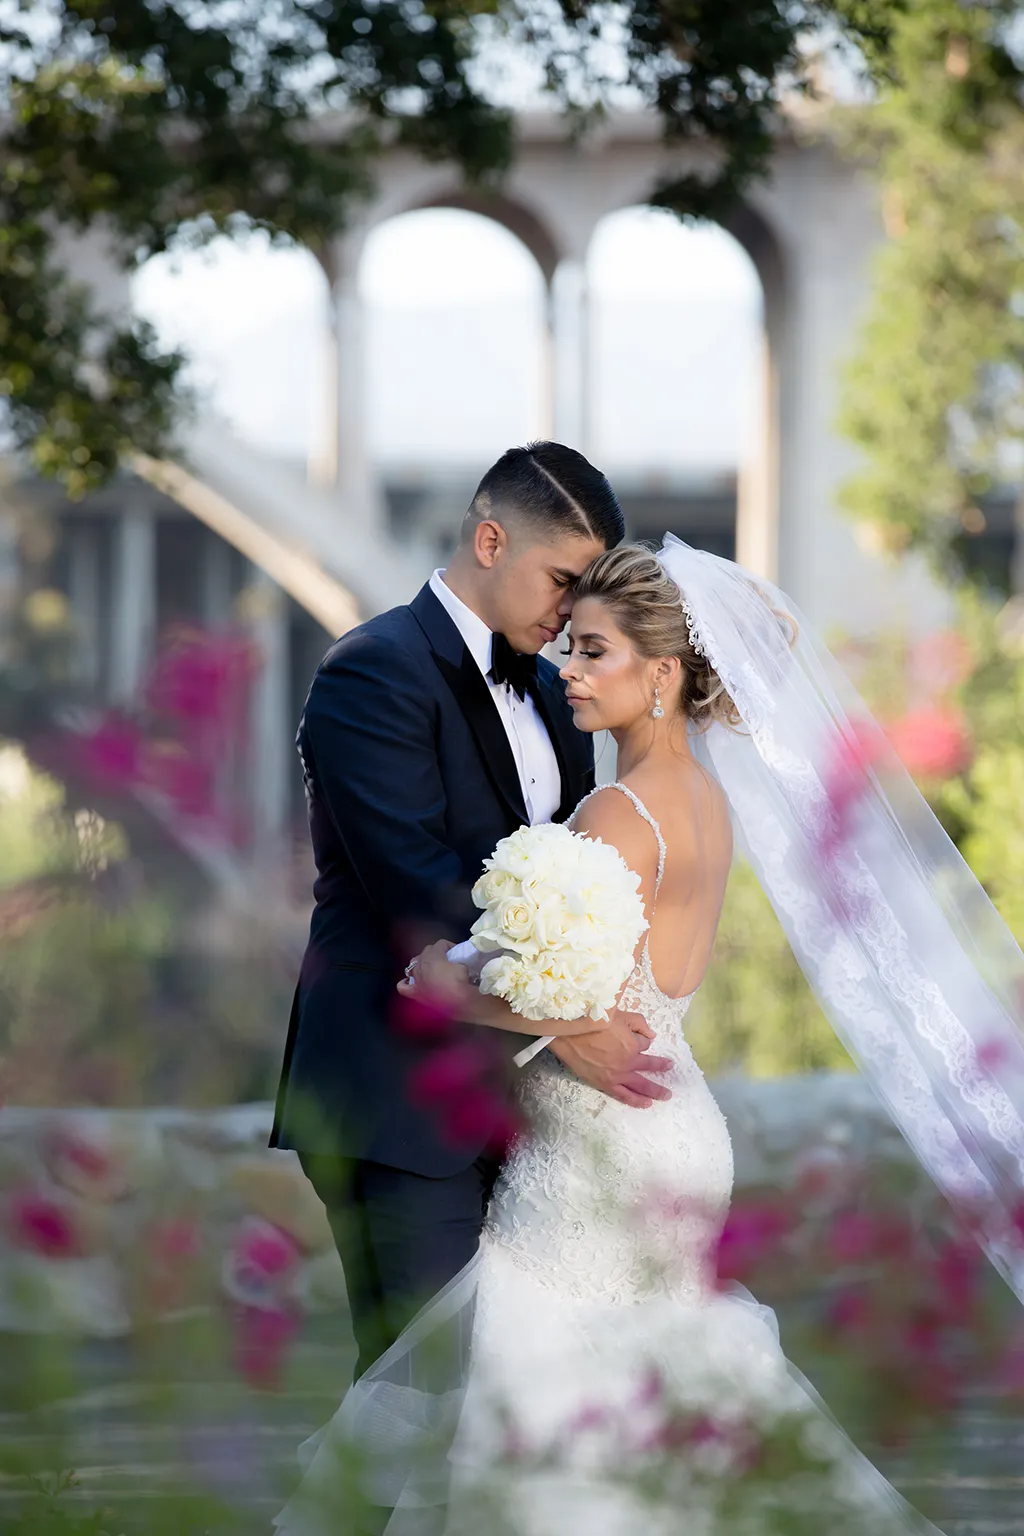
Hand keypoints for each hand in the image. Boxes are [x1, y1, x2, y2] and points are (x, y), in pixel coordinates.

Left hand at [397, 940, 466, 1002]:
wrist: (456, 1002)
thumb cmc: (460, 982)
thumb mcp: (463, 966)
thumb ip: (457, 962)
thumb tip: (457, 965)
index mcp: (433, 956)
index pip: (440, 944)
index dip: (449, 946)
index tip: (457, 951)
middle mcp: (421, 965)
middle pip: (426, 952)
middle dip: (435, 953)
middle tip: (447, 959)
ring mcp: (416, 979)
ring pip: (413, 965)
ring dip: (421, 964)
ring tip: (431, 969)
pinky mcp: (415, 993)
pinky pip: (403, 987)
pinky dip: (406, 984)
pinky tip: (411, 983)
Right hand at [550, 1010, 672, 1108]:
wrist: (568, 1033)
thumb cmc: (593, 1020)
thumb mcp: (620, 1014)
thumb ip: (640, 1024)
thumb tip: (652, 1036)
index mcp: (632, 1045)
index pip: (645, 1044)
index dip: (642, 1039)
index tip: (636, 1036)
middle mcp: (628, 1063)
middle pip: (649, 1068)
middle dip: (661, 1069)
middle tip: (670, 1070)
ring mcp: (616, 1076)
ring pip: (640, 1086)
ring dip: (654, 1092)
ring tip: (665, 1096)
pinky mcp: (604, 1084)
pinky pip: (623, 1095)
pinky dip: (634, 1100)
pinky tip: (644, 1104)